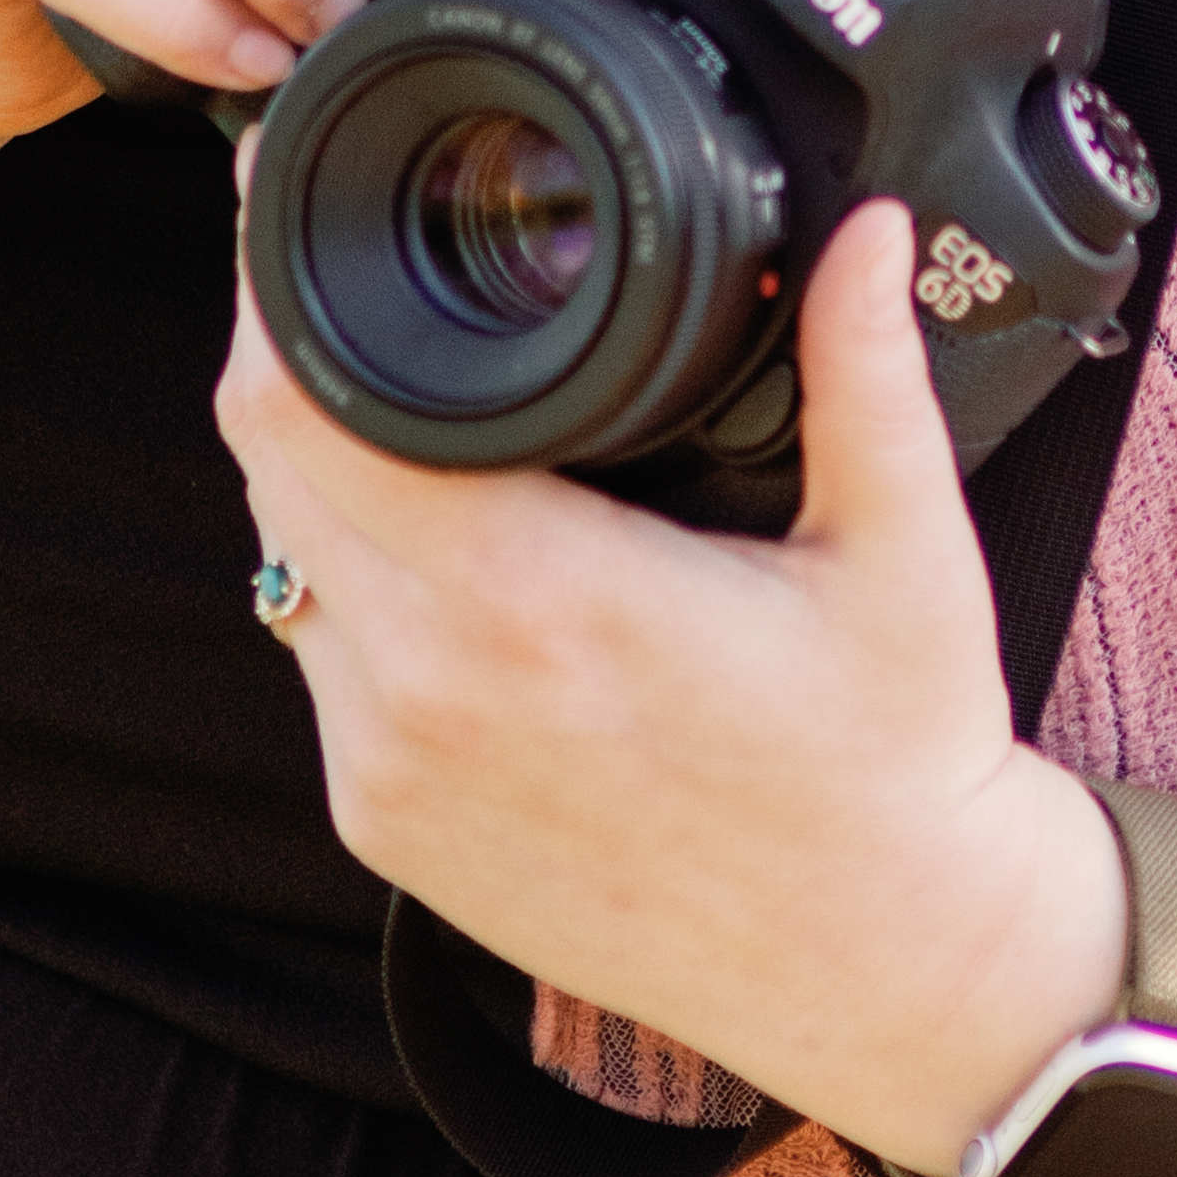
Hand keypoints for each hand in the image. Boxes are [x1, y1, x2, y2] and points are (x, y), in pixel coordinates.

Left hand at [218, 190, 1121, 1176]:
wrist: (885, 972)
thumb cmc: (897, 761)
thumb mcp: (905, 548)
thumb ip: (867, 367)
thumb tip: (871, 223)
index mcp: (538, 599)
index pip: (313, 410)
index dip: (280, 290)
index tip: (301, 204)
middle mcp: (432, 692)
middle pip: (271, 466)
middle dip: (289, 351)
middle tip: (340, 258)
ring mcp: (394, 776)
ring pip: (281, 560)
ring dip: (312, 468)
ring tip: (390, 384)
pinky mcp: (387, 837)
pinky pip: (318, 660)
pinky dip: (343, 576)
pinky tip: (421, 528)